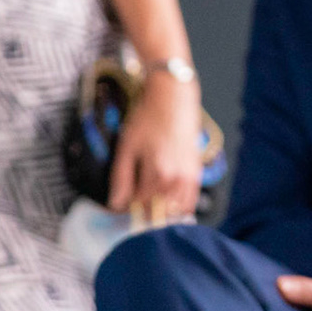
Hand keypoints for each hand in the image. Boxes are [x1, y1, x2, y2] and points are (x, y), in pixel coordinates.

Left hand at [107, 74, 203, 220]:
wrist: (173, 100)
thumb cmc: (149, 119)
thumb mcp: (127, 147)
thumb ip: (121, 178)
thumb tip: (115, 204)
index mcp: (158, 173)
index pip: (138, 204)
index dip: (126, 203)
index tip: (121, 196)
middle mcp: (177, 179)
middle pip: (156, 210)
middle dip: (142, 206)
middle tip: (134, 192)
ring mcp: (189, 178)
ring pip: (173, 210)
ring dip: (160, 207)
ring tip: (150, 193)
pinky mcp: (196, 174)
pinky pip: (189, 202)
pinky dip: (177, 206)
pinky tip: (167, 198)